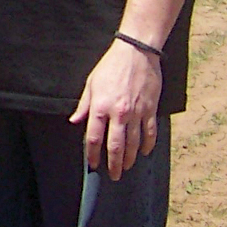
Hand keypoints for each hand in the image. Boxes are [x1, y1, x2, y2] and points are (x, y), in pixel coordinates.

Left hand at [70, 40, 162, 180]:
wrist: (137, 51)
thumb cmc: (111, 65)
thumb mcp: (91, 83)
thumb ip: (84, 105)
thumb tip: (75, 121)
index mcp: (101, 106)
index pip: (94, 138)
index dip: (92, 154)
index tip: (92, 164)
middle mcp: (119, 113)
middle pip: (116, 146)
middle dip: (114, 164)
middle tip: (113, 175)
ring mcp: (137, 112)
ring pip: (134, 143)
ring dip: (130, 159)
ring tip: (126, 167)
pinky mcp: (151, 108)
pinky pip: (150, 132)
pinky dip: (148, 145)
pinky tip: (144, 152)